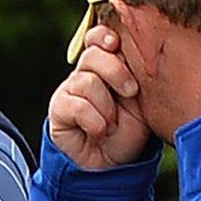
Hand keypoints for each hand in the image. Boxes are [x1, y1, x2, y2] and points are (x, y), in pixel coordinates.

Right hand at [48, 25, 152, 169]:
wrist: (114, 163)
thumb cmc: (131, 129)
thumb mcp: (141, 98)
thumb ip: (136, 73)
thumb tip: (141, 50)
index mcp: (107, 64)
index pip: (98, 37)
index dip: (104, 36)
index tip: (116, 44)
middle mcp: (85, 74)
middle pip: (93, 55)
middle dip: (116, 72)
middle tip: (131, 92)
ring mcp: (70, 90)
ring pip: (86, 82)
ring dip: (106, 107)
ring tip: (113, 124)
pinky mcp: (59, 109)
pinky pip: (76, 106)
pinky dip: (94, 121)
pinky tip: (99, 132)